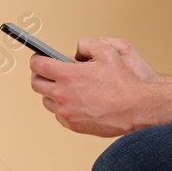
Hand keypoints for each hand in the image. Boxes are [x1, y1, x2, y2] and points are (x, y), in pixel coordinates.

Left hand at [29, 36, 156, 136]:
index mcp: (67, 75)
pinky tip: (74, 102)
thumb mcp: (108, 52)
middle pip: (36, 84)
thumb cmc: (123, 83)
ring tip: (65, 87)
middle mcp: (62, 94)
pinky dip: (62, 108)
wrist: (135, 109)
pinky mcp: (72, 125)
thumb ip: (88, 44)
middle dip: (40, 75)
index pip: (37, 65)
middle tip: (49, 72)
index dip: (37, 59)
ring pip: (46, 101)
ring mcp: (66, 112)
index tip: (40, 58)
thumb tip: (77, 50)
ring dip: (51, 92)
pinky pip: (58, 115)